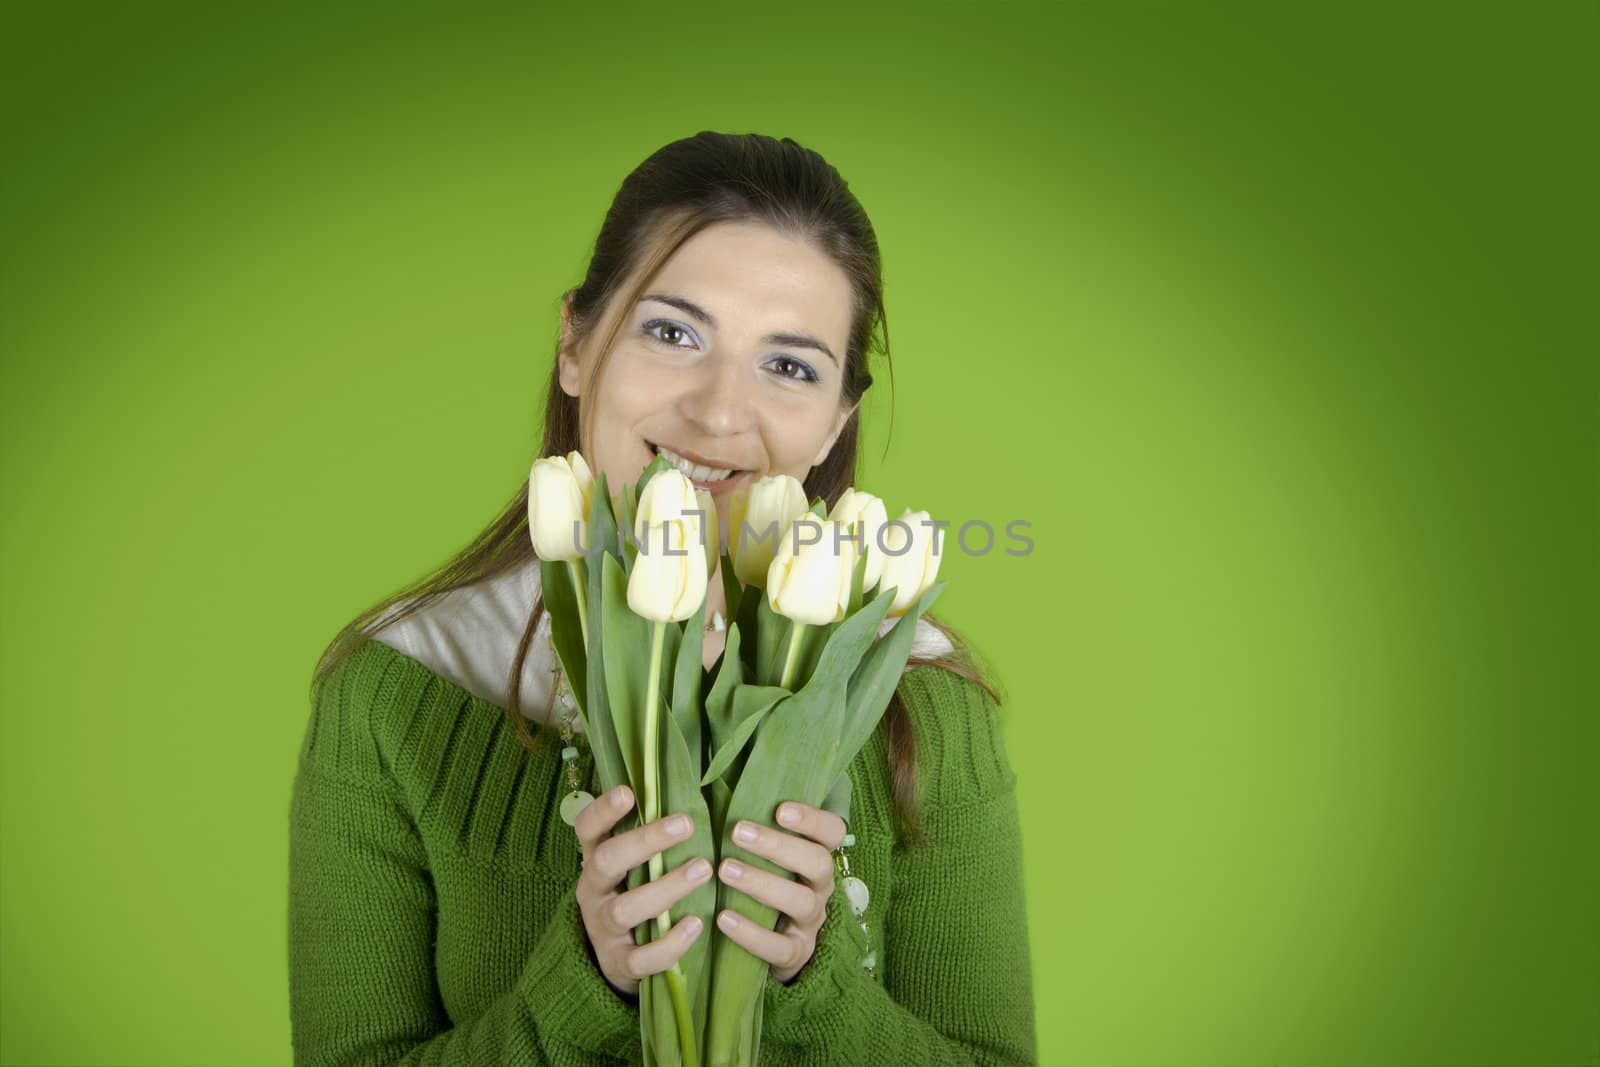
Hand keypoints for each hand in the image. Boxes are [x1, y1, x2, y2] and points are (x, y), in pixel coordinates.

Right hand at [574, 784, 710, 1000]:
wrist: (617, 960)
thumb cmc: (635, 896)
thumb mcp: (632, 868)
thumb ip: (650, 840)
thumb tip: (689, 792)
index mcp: (595, 862)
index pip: (587, 829)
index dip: (602, 810)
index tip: (628, 792)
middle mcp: (593, 892)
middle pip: (607, 861)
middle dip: (645, 841)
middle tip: (686, 823)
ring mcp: (604, 930)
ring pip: (626, 909)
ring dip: (666, 888)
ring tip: (703, 869)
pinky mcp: (620, 964)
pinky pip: (641, 958)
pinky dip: (670, 943)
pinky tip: (696, 924)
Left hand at [717, 801, 847, 984]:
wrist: (775, 947)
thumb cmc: (766, 883)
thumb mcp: (768, 857)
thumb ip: (755, 826)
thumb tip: (718, 782)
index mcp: (817, 856)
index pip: (833, 832)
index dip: (812, 819)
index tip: (780, 808)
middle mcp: (821, 887)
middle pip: (817, 862)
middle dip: (778, 845)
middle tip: (738, 831)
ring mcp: (810, 922)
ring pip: (800, 901)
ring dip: (762, 883)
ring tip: (725, 870)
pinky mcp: (795, 954)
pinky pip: (779, 947)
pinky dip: (751, 933)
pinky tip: (723, 918)